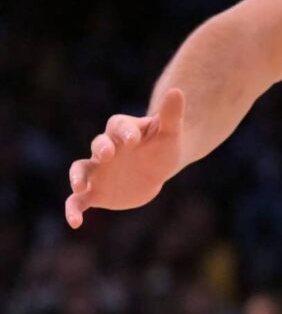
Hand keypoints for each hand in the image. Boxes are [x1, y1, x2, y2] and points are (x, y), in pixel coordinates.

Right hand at [65, 89, 186, 228]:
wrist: (158, 168)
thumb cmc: (164, 146)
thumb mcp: (171, 132)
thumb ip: (171, 114)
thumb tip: (177, 90)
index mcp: (124, 131)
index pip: (119, 126)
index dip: (124, 131)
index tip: (133, 140)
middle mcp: (106, 149)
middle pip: (98, 145)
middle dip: (101, 148)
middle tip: (107, 154)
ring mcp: (98, 170)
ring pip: (80, 170)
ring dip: (77, 178)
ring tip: (79, 187)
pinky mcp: (95, 191)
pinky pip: (78, 200)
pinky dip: (73, 210)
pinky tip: (75, 223)